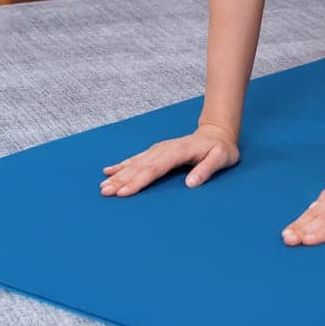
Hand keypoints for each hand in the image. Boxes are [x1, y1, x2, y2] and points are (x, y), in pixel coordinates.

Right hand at [99, 122, 240, 196]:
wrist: (217, 133)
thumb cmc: (221, 149)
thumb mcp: (221, 158)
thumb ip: (207, 169)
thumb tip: (190, 183)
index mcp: (179, 152)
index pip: (155, 169)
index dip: (139, 180)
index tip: (124, 192)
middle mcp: (165, 149)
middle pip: (140, 166)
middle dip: (122, 180)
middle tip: (105, 192)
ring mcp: (159, 149)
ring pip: (135, 163)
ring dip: (118, 174)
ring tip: (103, 185)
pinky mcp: (157, 151)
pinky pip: (136, 158)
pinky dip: (122, 164)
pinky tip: (109, 170)